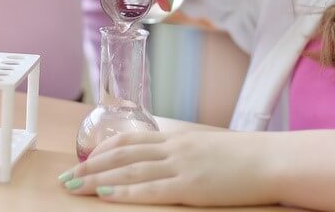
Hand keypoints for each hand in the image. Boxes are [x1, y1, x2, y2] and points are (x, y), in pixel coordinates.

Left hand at [58, 130, 281, 206]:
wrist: (268, 159)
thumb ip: (184, 152)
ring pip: (129, 171)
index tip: (84, 159)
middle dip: (91, 166)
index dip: (104, 150)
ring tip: (74, 187)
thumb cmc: (243, 156)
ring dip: (98, 180)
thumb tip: (164, 160)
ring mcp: (181, 166)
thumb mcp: (207, 147)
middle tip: (66, 177)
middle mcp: (174, 148)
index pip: (131, 140)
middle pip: (122, 155)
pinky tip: (105, 196)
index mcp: (177, 138)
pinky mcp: (190, 186)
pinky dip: (124, 192)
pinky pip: (150, 190)